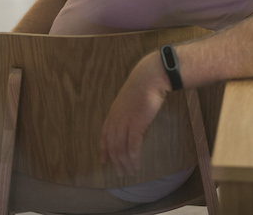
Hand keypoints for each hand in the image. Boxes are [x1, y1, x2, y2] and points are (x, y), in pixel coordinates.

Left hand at [100, 54, 169, 176]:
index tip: (104, 161)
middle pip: (112, 146)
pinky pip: (132, 146)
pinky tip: (137, 164)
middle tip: (121, 173)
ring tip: (131, 172)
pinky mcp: (136, 125)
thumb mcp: (129, 100)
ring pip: (121, 149)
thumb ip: (126, 111)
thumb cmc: (142, 86)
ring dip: (125, 163)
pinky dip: (133, 158)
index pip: (104, 136)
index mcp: (112, 114)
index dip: (103, 150)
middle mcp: (115, 120)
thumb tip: (130, 121)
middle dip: (116, 162)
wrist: (149, 78)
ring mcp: (125, 122)